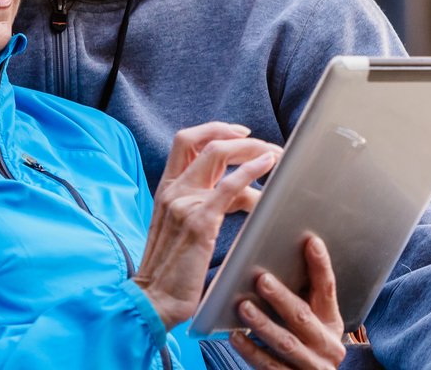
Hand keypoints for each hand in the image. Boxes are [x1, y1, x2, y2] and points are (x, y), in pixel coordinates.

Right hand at [134, 122, 280, 327]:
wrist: (155, 299)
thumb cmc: (173, 271)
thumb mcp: (182, 228)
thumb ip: (205, 205)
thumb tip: (244, 193)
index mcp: (166, 190)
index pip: (186, 142)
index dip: (214, 130)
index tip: (240, 134)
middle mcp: (172, 190)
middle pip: (203, 141)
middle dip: (238, 137)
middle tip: (266, 145)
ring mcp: (183, 203)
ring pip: (218, 154)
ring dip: (251, 149)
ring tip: (275, 155)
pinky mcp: (199, 221)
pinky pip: (229, 185)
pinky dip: (251, 169)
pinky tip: (268, 164)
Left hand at [230, 235, 345, 369]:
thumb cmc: (305, 346)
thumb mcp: (313, 324)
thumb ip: (301, 299)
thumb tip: (276, 263)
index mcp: (331, 323)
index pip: (328, 289)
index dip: (320, 265)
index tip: (311, 241)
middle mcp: (327, 345)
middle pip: (303, 317)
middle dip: (282, 298)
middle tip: (262, 279)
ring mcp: (311, 366)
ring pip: (285, 343)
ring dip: (263, 324)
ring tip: (243, 307)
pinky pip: (269, 366)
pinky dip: (251, 351)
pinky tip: (235, 336)